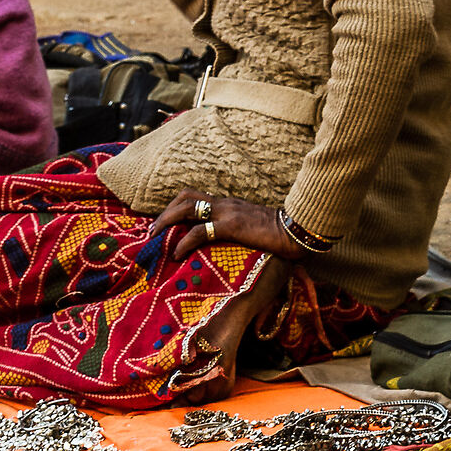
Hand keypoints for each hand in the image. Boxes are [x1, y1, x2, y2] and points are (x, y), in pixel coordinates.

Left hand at [147, 191, 305, 261]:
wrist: (297, 230)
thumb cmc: (281, 233)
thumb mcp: (254, 230)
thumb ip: (240, 233)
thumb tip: (232, 248)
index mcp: (229, 204)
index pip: (196, 197)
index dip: (175, 208)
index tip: (164, 224)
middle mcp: (224, 203)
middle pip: (184, 196)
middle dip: (165, 212)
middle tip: (152, 231)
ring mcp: (226, 212)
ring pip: (185, 208)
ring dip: (166, 221)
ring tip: (155, 237)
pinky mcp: (231, 225)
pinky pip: (199, 231)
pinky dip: (183, 242)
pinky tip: (177, 254)